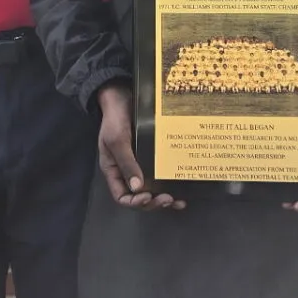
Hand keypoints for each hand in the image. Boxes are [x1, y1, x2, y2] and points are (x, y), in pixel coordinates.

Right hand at [97, 83, 181, 210]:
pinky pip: (162, 175)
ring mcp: (142, 165)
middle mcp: (128, 171)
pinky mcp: (154, 157)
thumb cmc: (115, 119)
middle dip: (153, 202)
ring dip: (164, 199)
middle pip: (139, 197)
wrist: (123, 95)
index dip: (134, 202)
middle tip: (168, 199)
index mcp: (114, 171)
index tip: (148, 196)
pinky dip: (171, 184)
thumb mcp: (117, 140)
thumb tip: (137, 188)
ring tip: (178, 201)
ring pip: (152, 190)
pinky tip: (183, 189)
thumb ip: (126, 163)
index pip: (122, 196)